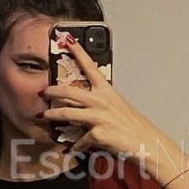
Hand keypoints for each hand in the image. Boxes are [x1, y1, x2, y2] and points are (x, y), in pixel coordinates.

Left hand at [40, 36, 159, 159]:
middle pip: (68, 91)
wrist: (145, 142)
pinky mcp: (97, 134)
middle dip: (51, 91)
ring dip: (51, 115)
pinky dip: (74, 146)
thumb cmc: (133, 125)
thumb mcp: (117, 106)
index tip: (67, 39)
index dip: (77, 51)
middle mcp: (101, 101)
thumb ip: (100, 101)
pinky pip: (79, 140)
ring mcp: (98, 117)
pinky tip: (70, 148)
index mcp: (107, 90)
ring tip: (42, 117)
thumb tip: (84, 104)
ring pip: (66, 113)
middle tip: (43, 92)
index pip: (90, 66)